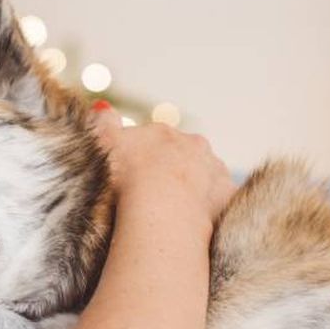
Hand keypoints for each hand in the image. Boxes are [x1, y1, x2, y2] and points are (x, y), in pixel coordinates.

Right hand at [88, 102, 234, 224]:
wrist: (161, 211)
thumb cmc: (127, 178)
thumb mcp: (104, 144)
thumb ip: (103, 123)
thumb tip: (103, 107)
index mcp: (164, 133)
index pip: (154, 141)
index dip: (143, 159)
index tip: (132, 178)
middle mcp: (195, 145)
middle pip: (184, 154)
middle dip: (172, 169)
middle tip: (153, 195)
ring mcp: (214, 170)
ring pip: (204, 176)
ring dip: (193, 188)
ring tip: (172, 212)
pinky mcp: (226, 196)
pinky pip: (219, 200)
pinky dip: (209, 208)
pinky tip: (193, 221)